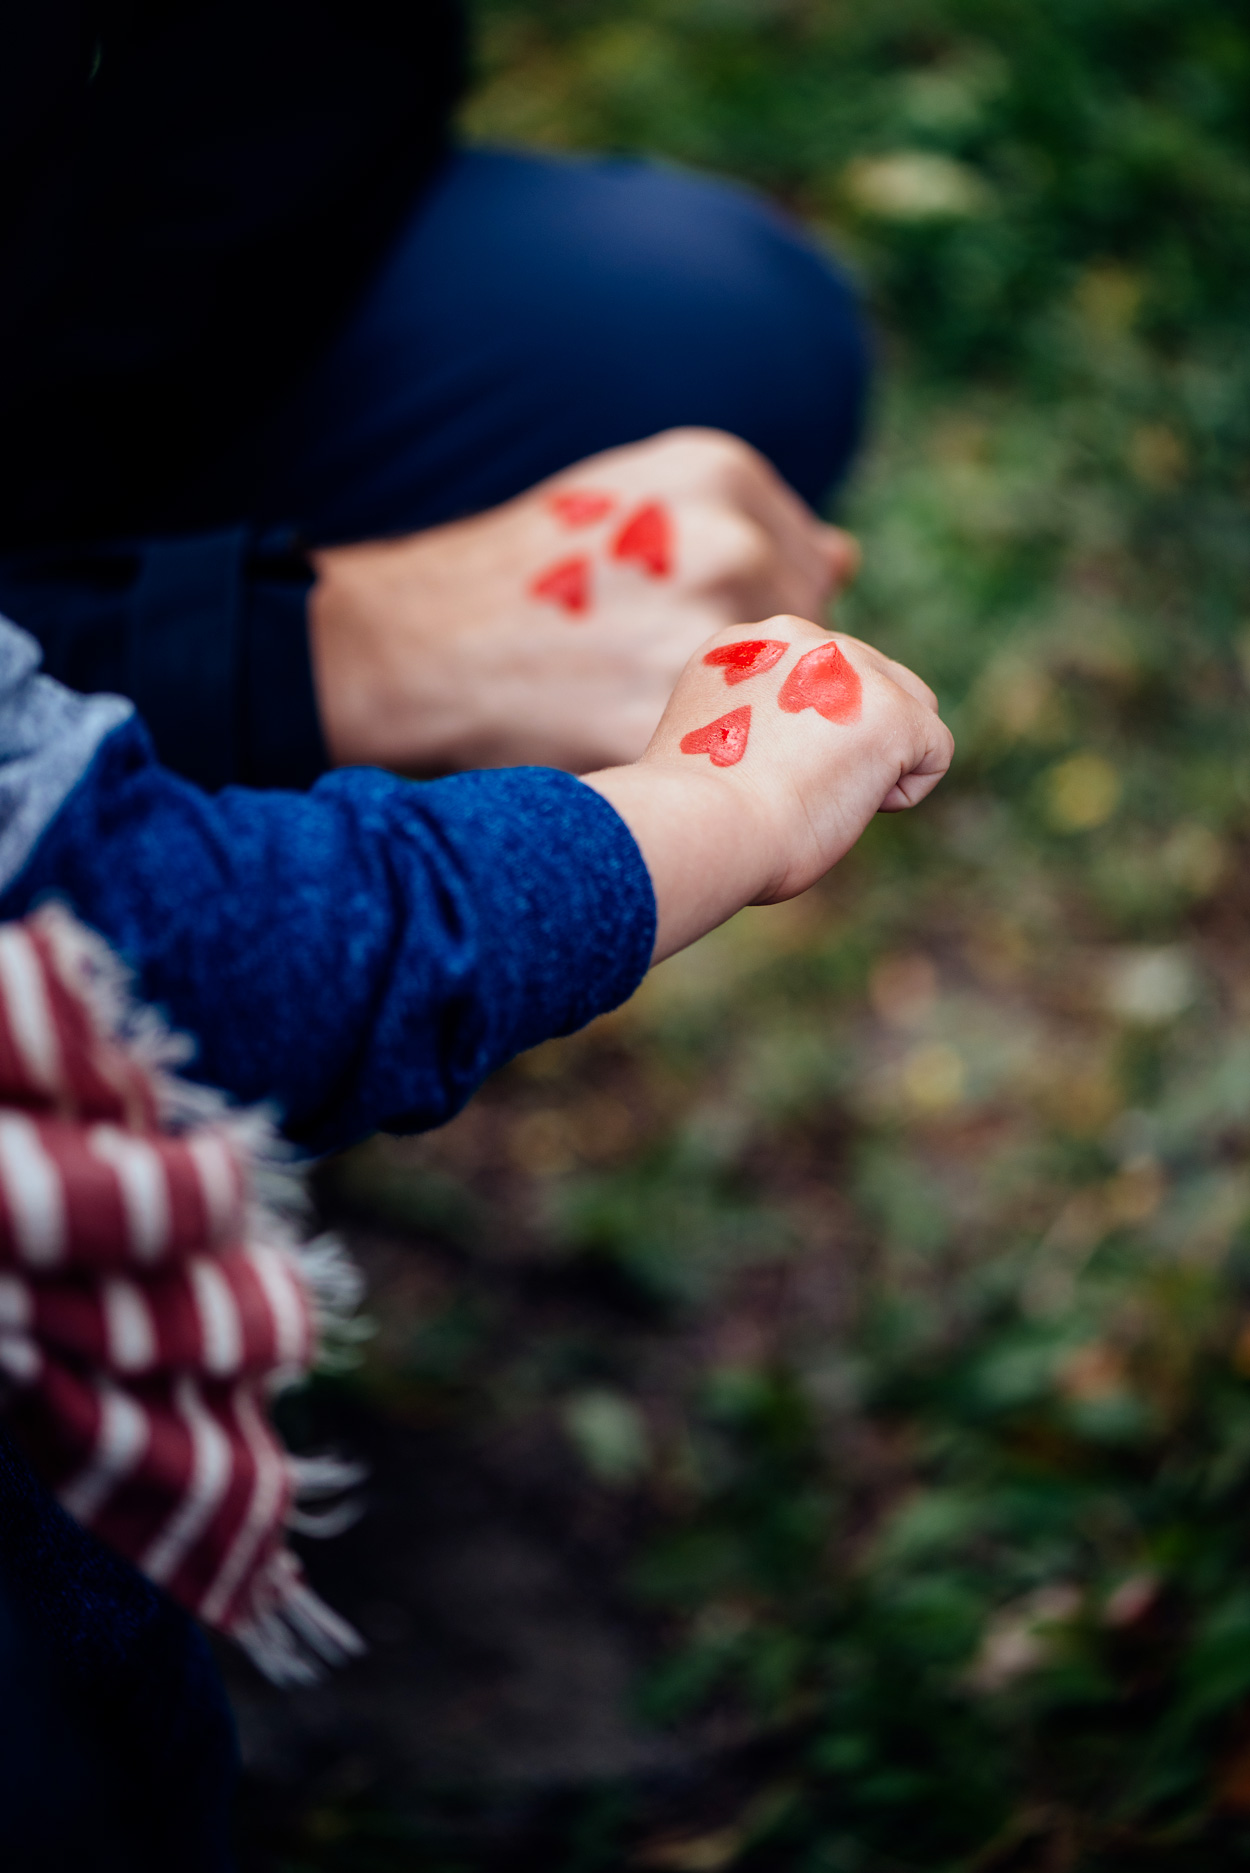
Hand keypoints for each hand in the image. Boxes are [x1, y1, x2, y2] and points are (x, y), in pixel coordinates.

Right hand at [307, 429, 858, 773]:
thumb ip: (740, 522)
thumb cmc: (522, 579)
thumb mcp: (630, 502)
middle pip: (807, 631)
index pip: (812, 562)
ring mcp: (715, 630)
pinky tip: (649, 742)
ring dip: (742, 717)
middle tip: (661, 679)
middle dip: (760, 667)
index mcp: (721, 473)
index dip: (760, 614)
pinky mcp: (693, 716)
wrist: (418, 648)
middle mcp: (731, 541)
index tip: (697, 634)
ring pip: (783, 698)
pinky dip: (710, 760)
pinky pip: (741, 750)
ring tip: (649, 710)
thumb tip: (847, 559)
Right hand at [583, 617, 952, 961]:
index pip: (815, 675)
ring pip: (912, 708)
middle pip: (870, 681)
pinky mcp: (894, 710)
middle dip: (852, 739)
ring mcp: (852, 667)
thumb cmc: (695, 815)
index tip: (760, 772)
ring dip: (882, 759)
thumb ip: (759, 718)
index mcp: (745, 644)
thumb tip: (807, 742)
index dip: (805, 734)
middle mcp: (800, 637)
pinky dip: (901, 793)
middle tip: (794, 789)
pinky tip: (848, 806)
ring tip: (822, 794)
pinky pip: (934, 752)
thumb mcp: (715, 741)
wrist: (702, 828)